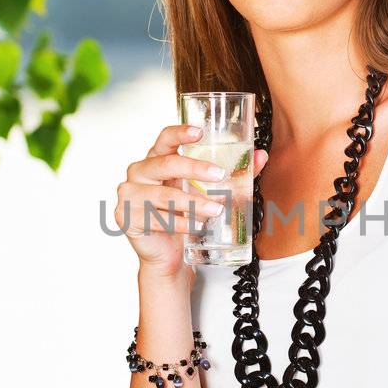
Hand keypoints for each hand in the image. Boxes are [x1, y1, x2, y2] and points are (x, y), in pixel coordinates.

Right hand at [115, 124, 268, 278]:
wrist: (168, 256)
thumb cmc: (185, 217)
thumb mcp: (206, 192)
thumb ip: (233, 174)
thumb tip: (261, 156)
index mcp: (156, 160)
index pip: (165, 139)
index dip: (180, 132)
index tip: (200, 132)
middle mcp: (139, 173)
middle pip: (165, 164)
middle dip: (194, 168)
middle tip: (219, 175)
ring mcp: (130, 195)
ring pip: (164, 196)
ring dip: (192, 203)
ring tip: (216, 209)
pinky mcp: (126, 217)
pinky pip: (157, 219)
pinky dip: (180, 223)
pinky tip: (197, 226)